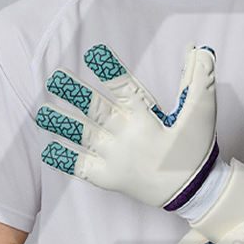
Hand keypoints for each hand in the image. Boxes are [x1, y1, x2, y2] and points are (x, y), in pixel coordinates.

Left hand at [37, 42, 243, 238]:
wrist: (193, 193)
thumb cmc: (195, 150)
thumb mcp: (202, 115)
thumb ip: (199, 81)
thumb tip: (200, 49)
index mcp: (148, 121)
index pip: (127, 90)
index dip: (111, 71)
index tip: (94, 53)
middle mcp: (127, 139)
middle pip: (97, 111)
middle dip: (76, 93)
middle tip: (55, 77)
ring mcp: (115, 160)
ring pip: (84, 137)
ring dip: (62, 124)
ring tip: (42, 113)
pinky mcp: (109, 178)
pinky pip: (82, 168)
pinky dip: (65, 160)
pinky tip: (48, 150)